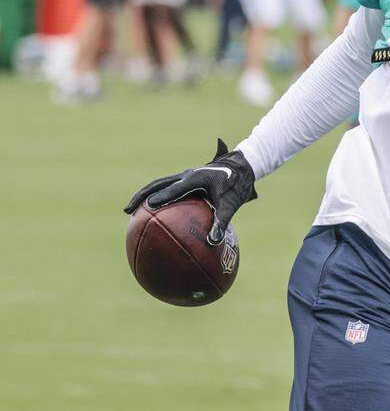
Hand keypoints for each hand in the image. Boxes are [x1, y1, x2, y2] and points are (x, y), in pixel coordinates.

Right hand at [124, 138, 256, 243]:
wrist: (242, 168)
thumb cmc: (236, 186)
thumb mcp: (231, 205)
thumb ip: (222, 222)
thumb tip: (213, 242)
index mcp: (195, 178)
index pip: (174, 188)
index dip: (161, 196)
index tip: (148, 206)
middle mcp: (186, 175)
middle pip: (157, 184)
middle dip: (141, 196)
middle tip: (127, 210)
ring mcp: (185, 176)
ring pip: (158, 184)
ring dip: (144, 195)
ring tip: (131, 211)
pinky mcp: (186, 180)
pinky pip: (167, 189)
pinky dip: (158, 198)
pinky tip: (153, 214)